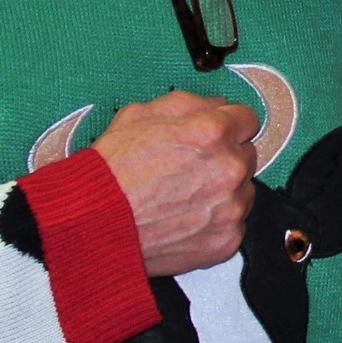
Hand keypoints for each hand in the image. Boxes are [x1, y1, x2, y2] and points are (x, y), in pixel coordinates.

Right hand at [90, 91, 260, 276]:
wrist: (93, 224)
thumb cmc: (111, 173)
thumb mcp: (140, 115)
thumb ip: (189, 103)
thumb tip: (217, 104)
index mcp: (212, 132)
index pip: (248, 119)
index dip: (228, 124)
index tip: (218, 133)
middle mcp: (229, 169)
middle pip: (246, 154)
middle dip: (224, 157)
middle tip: (190, 167)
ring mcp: (231, 207)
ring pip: (243, 190)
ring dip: (223, 190)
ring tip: (183, 195)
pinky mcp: (227, 239)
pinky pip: (235, 222)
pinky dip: (216, 220)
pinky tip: (186, 217)